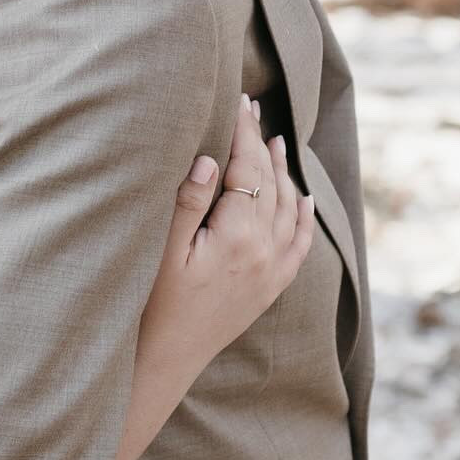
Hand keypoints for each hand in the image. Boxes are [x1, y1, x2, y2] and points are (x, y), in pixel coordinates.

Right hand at [143, 95, 314, 374]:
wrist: (168, 358)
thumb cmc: (155, 305)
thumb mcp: (163, 251)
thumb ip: (188, 203)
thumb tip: (209, 160)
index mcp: (238, 236)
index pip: (247, 169)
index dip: (244, 132)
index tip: (241, 101)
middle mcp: (264, 251)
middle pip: (271, 182)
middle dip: (262, 144)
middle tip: (254, 111)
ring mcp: (272, 270)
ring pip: (288, 208)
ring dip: (283, 172)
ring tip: (276, 142)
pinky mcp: (271, 286)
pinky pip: (299, 243)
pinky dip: (303, 216)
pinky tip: (304, 198)